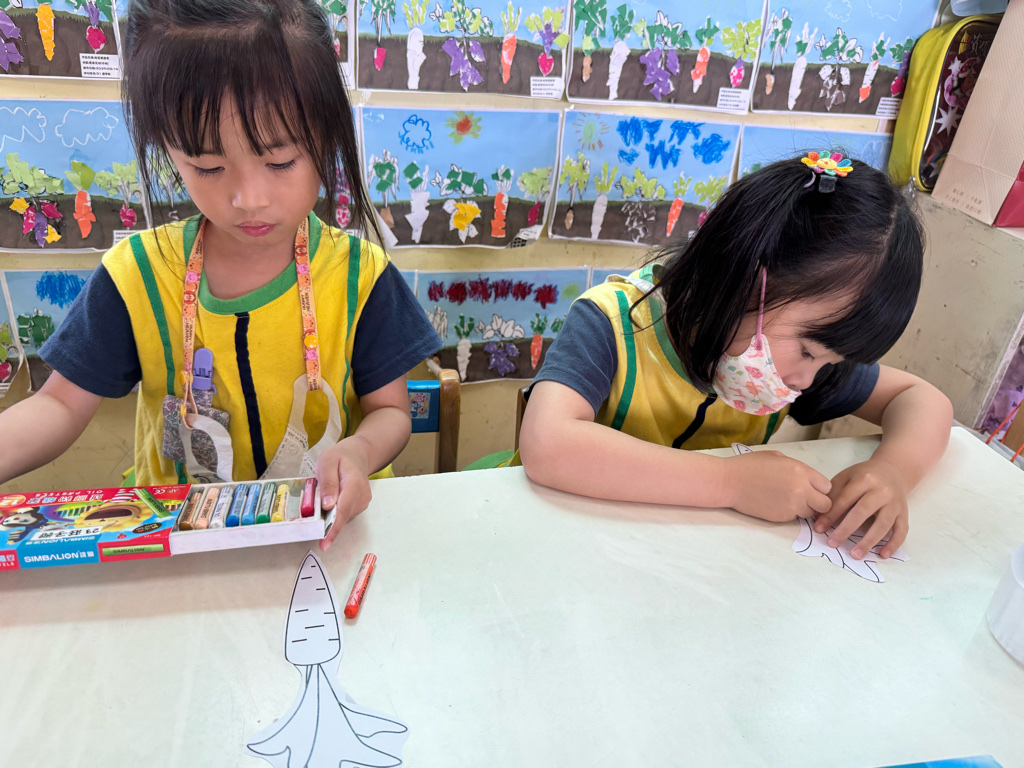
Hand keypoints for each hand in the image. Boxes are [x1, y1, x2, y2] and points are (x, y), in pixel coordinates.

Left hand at [314, 437, 372, 551]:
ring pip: (341, 517)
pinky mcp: (359, 507)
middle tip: (309, 512)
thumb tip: (327, 506)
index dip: (333, 529)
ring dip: (327, 516)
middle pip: (341, 516)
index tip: (324, 544)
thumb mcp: (327, 462)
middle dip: (324, 522)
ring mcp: (362, 503)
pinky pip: (343, 515)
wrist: (357, 455)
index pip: (342, 510)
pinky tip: (327, 502)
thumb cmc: (339, 457)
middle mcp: (361, 498)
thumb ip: (327, 482)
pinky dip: (332, 513)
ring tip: (320, 498)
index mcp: (354, 485)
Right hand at [726, 451, 831, 522]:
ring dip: (803, 508)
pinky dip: (788, 512)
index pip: (826, 486)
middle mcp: (801, 490)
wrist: (729, 482)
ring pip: (810, 513)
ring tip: (786, 500)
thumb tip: (806, 479)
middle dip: (818, 503)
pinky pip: (793, 517)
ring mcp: (792, 506)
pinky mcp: (781, 517)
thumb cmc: (749, 465)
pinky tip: (774, 503)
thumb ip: (797, 468)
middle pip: (825, 504)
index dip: (819, 488)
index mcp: (801, 471)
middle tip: (806, 499)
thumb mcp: (777, 457)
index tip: (811, 488)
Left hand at [813, 459, 908, 559]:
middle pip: (862, 512)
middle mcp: (882, 491)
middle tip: (833, 543)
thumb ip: (833, 494)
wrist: (893, 471)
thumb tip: (818, 517)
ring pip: (883, 524)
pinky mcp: (904, 513)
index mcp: (864, 479)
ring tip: (855, 554)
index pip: (845, 499)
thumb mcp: (847, 477)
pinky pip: (901, 530)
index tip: (819, 529)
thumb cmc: (865, 476)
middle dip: (846, 529)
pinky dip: (893, 544)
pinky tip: (883, 555)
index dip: (831, 515)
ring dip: (869, 541)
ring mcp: (895, 503)